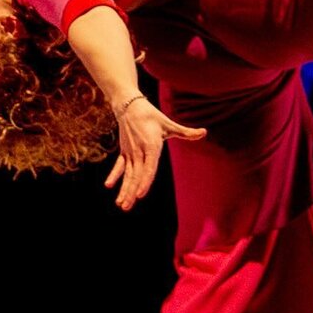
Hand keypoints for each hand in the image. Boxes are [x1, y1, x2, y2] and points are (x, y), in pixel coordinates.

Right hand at [103, 96, 205, 211]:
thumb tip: (204, 132)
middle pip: (135, 175)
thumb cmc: (151, 115)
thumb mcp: (169, 124)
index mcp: (151, 146)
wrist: (129, 105)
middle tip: (127, 207)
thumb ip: (186, 132)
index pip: (148, 168)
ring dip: (123, 189)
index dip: (144, 182)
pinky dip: (114, 175)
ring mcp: (130, 152)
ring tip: (121, 204)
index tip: (140, 195)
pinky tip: (108, 186)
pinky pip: (119, 166)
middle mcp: (139, 151)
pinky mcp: (124, 151)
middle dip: (131, 192)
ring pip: (127, 174)